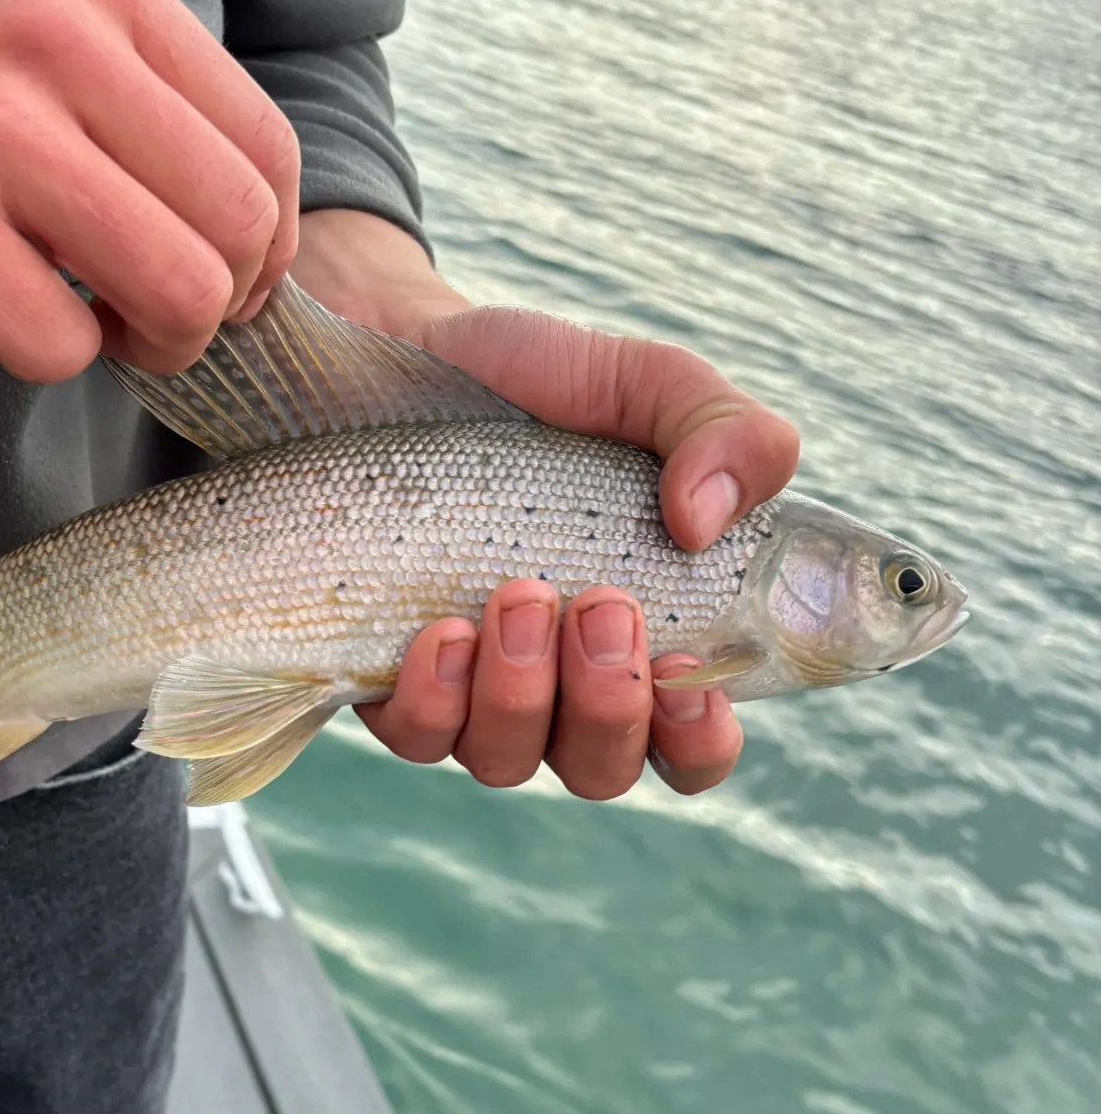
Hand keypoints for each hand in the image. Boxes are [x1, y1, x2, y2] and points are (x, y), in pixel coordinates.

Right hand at [0, 0, 298, 380]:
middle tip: (159, 318)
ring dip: (159, 343)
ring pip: (183, 289)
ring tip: (102, 328)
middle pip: (241, 224)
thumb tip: (252, 237)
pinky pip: (66, 343)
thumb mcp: (33, 48)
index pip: (266, 144)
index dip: (267, 241)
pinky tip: (3, 317)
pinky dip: (50, 357)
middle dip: (223, 304)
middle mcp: (61, 46)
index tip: (225, 277)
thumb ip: (147, 114)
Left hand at [292, 210, 799, 799]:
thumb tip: (706, 521)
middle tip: (600, 604)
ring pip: (506, 759)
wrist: (406, 345)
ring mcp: (469, 683)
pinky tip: (443, 631)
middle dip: (609, 706)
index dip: (697, 740)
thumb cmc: (539, 381)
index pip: (687, 742)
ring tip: (518, 594)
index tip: (690, 680)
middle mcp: (557, 679)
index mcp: (640, 629)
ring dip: (522, 695)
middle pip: (598, 768)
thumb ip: (726, 432)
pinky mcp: (387, 669)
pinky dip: (436, 697)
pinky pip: (414, 732)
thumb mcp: (649, 384)